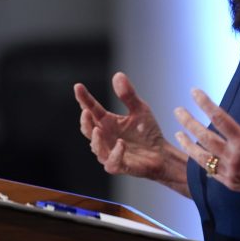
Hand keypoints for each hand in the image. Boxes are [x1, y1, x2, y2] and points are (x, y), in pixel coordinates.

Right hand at [75, 72, 187, 191]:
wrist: (162, 153)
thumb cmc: (148, 133)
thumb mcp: (140, 109)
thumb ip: (128, 95)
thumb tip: (117, 74)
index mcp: (107, 122)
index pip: (91, 109)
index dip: (84, 99)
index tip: (78, 87)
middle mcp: (105, 137)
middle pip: (88, 129)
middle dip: (85, 121)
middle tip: (86, 111)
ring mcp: (110, 152)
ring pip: (96, 147)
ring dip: (95, 139)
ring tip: (98, 129)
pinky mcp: (120, 165)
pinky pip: (112, 162)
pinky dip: (115, 153)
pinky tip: (121, 144)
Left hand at [174, 82, 239, 211]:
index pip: (219, 118)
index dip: (205, 103)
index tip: (194, 92)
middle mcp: (233, 157)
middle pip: (204, 136)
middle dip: (188, 122)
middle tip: (177, 111)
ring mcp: (230, 171)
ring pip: (202, 156)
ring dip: (188, 144)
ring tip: (177, 134)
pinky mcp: (230, 182)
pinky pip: (210, 171)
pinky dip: (200, 161)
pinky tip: (194, 154)